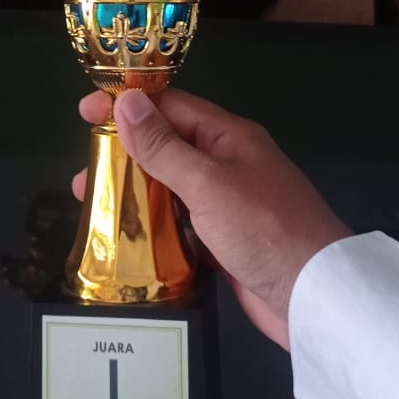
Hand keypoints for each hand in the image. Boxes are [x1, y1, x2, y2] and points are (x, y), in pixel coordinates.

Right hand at [75, 89, 350, 349]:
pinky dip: (152, 225)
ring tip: (92, 203)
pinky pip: (180, 224)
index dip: (127, 105)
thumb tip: (125, 101)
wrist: (315, 298)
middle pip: (167, 146)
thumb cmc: (264, 230)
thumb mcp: (207, 183)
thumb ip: (164, 146)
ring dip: (133, 191)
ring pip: (170, 187)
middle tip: (83, 170)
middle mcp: (228, 164)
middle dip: (124, 153)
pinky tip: (124, 237)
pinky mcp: (224, 242)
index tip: (84, 113)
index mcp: (230, 137)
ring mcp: (227, 205)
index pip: (171, 107)